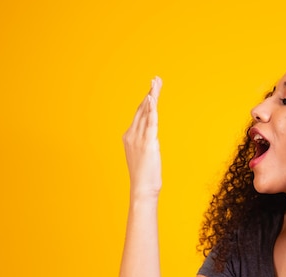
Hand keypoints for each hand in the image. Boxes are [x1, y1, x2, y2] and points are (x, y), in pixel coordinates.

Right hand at [123, 76, 162, 198]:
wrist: (142, 188)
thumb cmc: (145, 176)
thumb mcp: (143, 155)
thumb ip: (145, 143)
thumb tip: (151, 138)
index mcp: (129, 136)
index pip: (139, 113)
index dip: (146, 100)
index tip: (152, 88)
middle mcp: (131, 134)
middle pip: (142, 108)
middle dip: (150, 93)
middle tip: (156, 79)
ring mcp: (138, 138)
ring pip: (146, 112)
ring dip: (152, 96)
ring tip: (157, 82)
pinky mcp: (148, 143)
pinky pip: (150, 122)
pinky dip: (151, 109)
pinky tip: (152, 98)